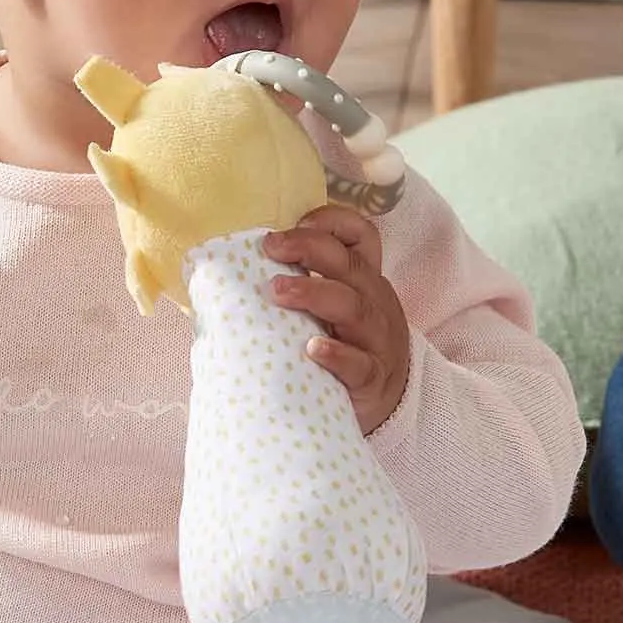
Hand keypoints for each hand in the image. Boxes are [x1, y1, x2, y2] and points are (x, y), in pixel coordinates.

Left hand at [264, 204, 410, 437]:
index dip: (333, 222)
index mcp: (363, 279)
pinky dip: (337, 354)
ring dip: (315, 294)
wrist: (387, 401)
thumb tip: (235, 268)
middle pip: (350, 265)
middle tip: (271, 247)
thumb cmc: (347, 345)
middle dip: (309, 248)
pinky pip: (359, 364)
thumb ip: (306, 283)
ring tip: (278, 290)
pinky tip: (313, 348)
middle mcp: (374, 302)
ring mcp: (377, 340)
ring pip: (354, 308)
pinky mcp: (372, 378)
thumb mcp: (336, 308)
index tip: (298, 221)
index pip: (360, 236)